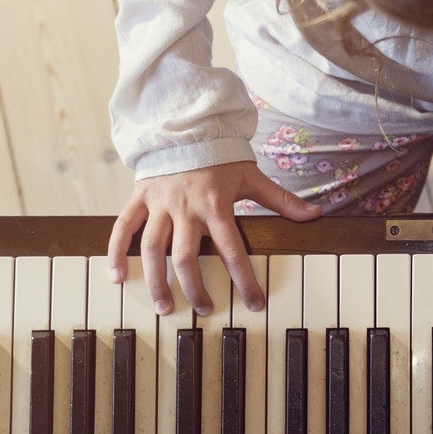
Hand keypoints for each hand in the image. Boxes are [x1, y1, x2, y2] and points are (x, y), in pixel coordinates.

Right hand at [108, 162, 320, 314]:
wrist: (186, 124)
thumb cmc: (220, 154)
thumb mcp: (252, 175)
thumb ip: (282, 199)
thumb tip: (316, 215)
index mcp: (216, 204)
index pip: (232, 250)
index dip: (245, 280)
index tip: (254, 304)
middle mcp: (185, 207)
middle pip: (187, 257)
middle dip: (196, 288)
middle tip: (204, 309)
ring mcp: (159, 203)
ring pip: (153, 249)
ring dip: (157, 280)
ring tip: (164, 305)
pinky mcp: (139, 197)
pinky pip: (123, 228)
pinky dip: (117, 252)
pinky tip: (117, 277)